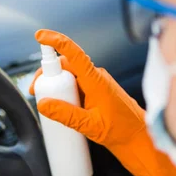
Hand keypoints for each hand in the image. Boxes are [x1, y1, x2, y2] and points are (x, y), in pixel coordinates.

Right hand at [30, 29, 175, 175]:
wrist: (138, 139)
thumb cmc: (121, 131)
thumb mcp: (89, 126)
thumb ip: (65, 115)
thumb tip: (43, 104)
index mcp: (95, 80)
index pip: (73, 53)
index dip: (56, 41)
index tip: (40, 37)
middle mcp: (95, 78)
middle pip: (65, 67)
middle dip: (47, 76)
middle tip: (37, 93)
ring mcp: (95, 84)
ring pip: (69, 77)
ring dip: (55, 87)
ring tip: (48, 106)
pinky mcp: (95, 92)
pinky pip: (75, 86)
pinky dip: (64, 93)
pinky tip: (60, 108)